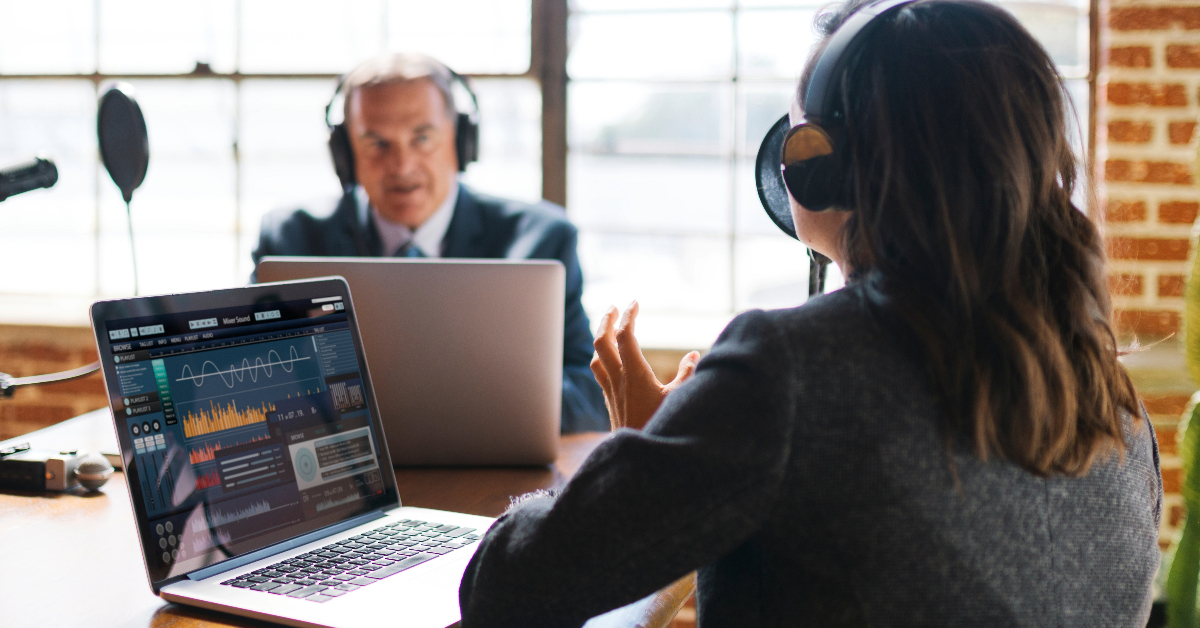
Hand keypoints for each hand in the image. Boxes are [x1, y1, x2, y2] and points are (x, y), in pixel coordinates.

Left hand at [590, 301, 699, 430]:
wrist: (640, 459)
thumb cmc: (662, 428)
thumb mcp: (681, 400)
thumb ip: (688, 375)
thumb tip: (695, 355)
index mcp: (634, 375)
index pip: (625, 336)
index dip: (628, 316)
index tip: (635, 303)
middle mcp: (618, 381)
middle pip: (602, 342)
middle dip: (607, 320)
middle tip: (615, 307)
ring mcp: (611, 391)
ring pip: (596, 357)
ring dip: (601, 338)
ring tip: (608, 328)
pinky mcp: (610, 402)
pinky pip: (599, 373)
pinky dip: (602, 357)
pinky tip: (609, 358)